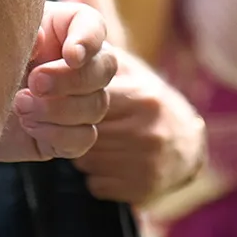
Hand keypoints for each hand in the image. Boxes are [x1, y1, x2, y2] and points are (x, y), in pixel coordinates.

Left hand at [0, 2, 120, 162]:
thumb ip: (20, 32)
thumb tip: (40, 42)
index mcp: (63, 30)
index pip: (93, 26)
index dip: (88, 40)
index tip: (70, 55)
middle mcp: (78, 64)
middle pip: (105, 67)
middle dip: (71, 79)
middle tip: (35, 82)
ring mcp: (76, 101)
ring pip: (97, 105)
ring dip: (59, 109)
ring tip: (20, 105)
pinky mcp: (68, 135)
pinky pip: (84, 139)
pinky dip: (59, 134)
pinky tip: (29, 125)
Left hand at [71, 51, 206, 202]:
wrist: (187, 144)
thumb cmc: (148, 102)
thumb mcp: (132, 73)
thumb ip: (101, 59)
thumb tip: (67, 48)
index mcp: (142, 98)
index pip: (88, 99)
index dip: (65, 98)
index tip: (49, 98)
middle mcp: (146, 131)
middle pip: (81, 132)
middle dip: (70, 126)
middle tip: (72, 121)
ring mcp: (146, 163)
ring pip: (85, 160)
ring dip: (80, 151)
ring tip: (96, 140)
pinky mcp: (142, 189)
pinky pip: (95, 183)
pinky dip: (94, 175)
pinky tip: (108, 162)